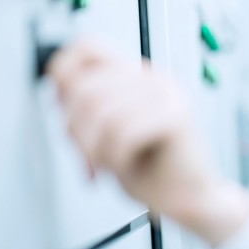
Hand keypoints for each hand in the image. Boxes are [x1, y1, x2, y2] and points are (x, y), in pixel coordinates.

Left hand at [47, 40, 248, 243]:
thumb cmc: (153, 172)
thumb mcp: (109, 134)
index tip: (62, 110)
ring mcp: (167, 95)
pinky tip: (124, 167)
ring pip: (101, 113)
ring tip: (106, 166)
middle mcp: (153, 78)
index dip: (64, 75)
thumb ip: (89, 109)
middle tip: (87, 159)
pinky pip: (122, 132)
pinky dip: (115, 157)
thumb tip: (57, 93)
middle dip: (75, 132)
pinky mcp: (175, 117)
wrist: (191, 201)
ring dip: (94, 149)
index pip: (88, 47)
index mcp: (138, 77)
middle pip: (85, 89)